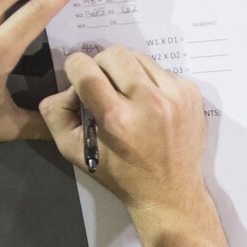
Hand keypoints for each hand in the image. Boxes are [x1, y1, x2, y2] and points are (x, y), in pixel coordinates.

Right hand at [39, 46, 214, 231]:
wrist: (169, 193)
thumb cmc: (120, 175)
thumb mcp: (75, 153)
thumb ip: (56, 114)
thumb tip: (66, 86)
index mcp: (116, 119)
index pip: (86, 69)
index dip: (75, 66)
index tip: (78, 76)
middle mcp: (148, 103)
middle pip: (113, 53)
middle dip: (101, 65)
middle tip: (103, 86)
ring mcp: (174, 96)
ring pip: (138, 56)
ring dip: (126, 70)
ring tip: (128, 95)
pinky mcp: (190, 93)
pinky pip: (161, 69)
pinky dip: (150, 80)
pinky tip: (150, 103)